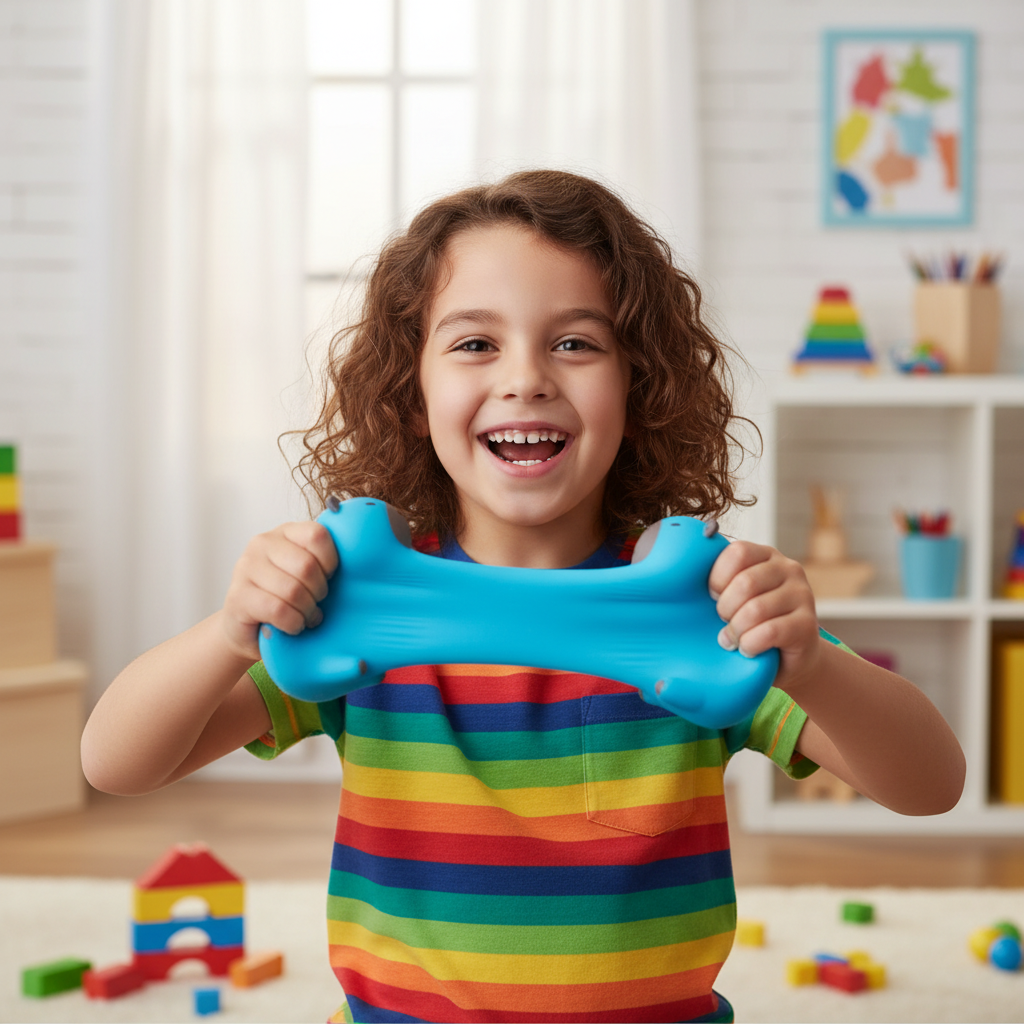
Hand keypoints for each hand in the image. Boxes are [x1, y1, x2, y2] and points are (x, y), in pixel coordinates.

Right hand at [220, 521, 338, 661]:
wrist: (248, 629)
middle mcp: (262, 543)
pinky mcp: (238, 596)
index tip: (329, 578)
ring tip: (306, 617)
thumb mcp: (306, 574)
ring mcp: (246, 568)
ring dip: (306, 611)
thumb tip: (375, 542)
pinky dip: (293, 623)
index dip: (330, 562)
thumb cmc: (288, 598)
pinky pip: (277, 609)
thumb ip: (325, 561)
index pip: (317, 535)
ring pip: (292, 590)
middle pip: (306, 566)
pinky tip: (293, 626)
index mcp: (286, 532)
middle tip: (317, 603)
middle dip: (319, 592)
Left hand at [707, 541, 820, 694]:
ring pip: (756, 609)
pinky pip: (770, 631)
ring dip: (736, 631)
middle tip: (722, 622)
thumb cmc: (749, 624)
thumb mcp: (734, 597)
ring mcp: (802, 595)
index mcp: (765, 555)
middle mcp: (788, 569)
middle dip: (725, 609)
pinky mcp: (808, 625)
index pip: (737, 552)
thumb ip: (718, 582)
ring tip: (731, 640)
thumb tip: (669, 566)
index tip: (711, 598)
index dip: (717, 578)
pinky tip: (747, 650)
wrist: (788, 659)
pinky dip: (750, 644)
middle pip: (745, 582)